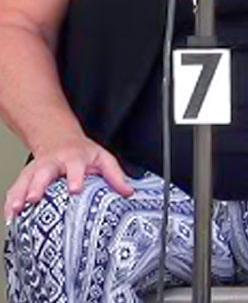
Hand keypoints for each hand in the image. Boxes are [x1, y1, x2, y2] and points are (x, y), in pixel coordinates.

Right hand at [4, 135, 132, 221]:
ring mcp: (37, 169)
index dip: (74, 177)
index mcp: (74, 158)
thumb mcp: (103, 159)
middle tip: (34, 199)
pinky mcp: (26, 177)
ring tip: (15, 210)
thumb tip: (128, 193)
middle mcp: (53, 163)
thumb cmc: (83, 153)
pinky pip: (15, 188)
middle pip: (44, 172)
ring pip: (25, 180)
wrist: (60, 139)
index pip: (75, 167)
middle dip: (38, 185)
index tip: (74, 189)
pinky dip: (10, 201)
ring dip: (19, 195)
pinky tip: (9, 215)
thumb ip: (115, 175)